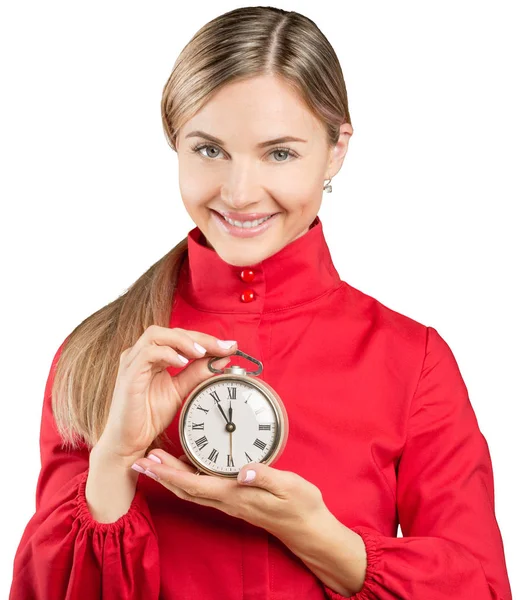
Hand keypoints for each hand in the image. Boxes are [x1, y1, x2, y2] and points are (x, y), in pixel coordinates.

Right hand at [95, 325, 237, 462]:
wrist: (130, 441)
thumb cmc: (149, 415)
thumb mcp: (181, 391)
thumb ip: (198, 373)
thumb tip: (221, 359)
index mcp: (153, 355)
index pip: (181, 336)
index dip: (206, 339)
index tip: (229, 346)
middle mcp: (140, 354)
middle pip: (171, 331)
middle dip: (200, 338)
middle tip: (222, 347)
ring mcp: (132, 362)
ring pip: (156, 335)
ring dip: (183, 341)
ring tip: (202, 353)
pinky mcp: (128, 375)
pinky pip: (147, 354)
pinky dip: (167, 354)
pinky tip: (182, 363)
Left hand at [131, 449, 327, 543]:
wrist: (308, 528)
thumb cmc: (300, 506)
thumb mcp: (289, 486)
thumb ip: (266, 476)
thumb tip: (243, 470)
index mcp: (235, 495)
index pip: (194, 485)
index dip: (169, 474)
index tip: (150, 463)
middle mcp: (227, 500)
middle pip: (186, 488)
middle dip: (161, 475)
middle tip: (141, 460)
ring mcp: (230, 501)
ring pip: (192, 489)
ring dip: (170, 476)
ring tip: (154, 462)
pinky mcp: (235, 498)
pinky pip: (204, 488)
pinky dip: (188, 477)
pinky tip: (186, 466)